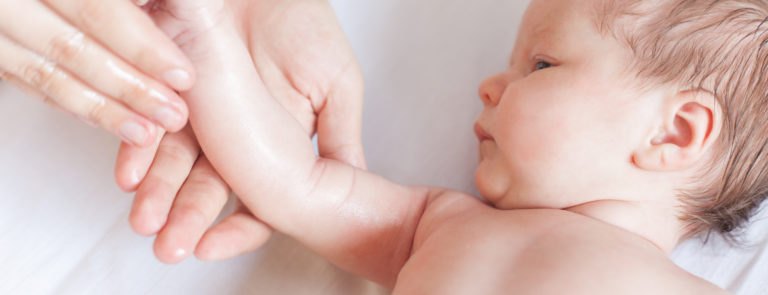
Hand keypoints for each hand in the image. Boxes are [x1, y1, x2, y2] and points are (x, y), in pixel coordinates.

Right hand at [0, 0, 194, 145]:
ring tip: (146, 129)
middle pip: (73, 47)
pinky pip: (27, 80)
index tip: (181, 73)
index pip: (96, 9)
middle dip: (130, 86)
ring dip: (103, 108)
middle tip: (172, 110)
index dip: (141, 46)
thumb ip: (120, 4)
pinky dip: (70, 103)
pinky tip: (106, 118)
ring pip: (48, 72)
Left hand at [114, 0, 365, 262]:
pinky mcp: (164, 84)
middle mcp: (233, 134)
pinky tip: (130, 171)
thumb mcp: (336, 82)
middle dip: (188, 218)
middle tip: (172, 245)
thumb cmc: (303, 20)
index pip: (257, 197)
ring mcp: (198, 111)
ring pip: (173, 161)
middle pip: (208, 185)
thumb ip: (338, 136)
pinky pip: (147, 119)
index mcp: (275, 142)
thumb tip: (350, 187)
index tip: (216, 245)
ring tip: (146, 218)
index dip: (239, 226)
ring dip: (157, 192)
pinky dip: (138, 145)